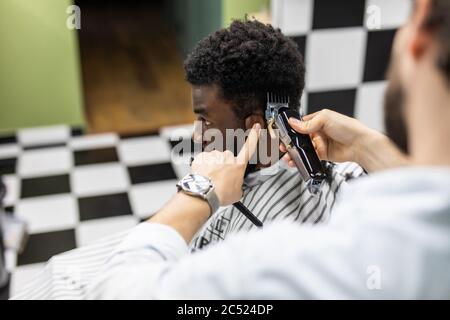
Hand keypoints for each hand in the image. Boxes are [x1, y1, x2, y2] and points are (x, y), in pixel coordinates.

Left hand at [191, 123, 260, 205]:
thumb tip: (237, 186)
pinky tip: (203, 177)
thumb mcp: (237, 193)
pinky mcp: (202, 156)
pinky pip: (203, 161)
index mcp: (238, 165)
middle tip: (220, 179)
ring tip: (210, 180)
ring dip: (212, 167)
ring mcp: (214, 155)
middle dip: (223, 166)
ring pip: (214, 159)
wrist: (204, 192)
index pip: (249, 147)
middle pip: (227, 159)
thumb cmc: (220, 193)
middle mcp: (227, 157)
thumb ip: (239, 185)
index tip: (256, 127)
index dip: (254, 136)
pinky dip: (203, 167)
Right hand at [280, 109, 406, 171]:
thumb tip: (293, 123)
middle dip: (290, 143)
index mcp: (318, 120)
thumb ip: (308, 123)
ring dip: (294, 153)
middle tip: (284, 147)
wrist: (361, 144)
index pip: (300, 124)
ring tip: (288, 157)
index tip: (284, 134)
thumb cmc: (349, 128)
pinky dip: (302, 160)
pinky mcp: (323, 154)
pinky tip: (296, 161)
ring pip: (303, 149)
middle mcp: (318, 132)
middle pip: (299, 138)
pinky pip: (309, 157)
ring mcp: (320, 144)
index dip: (291, 129)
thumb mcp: (326, 119)